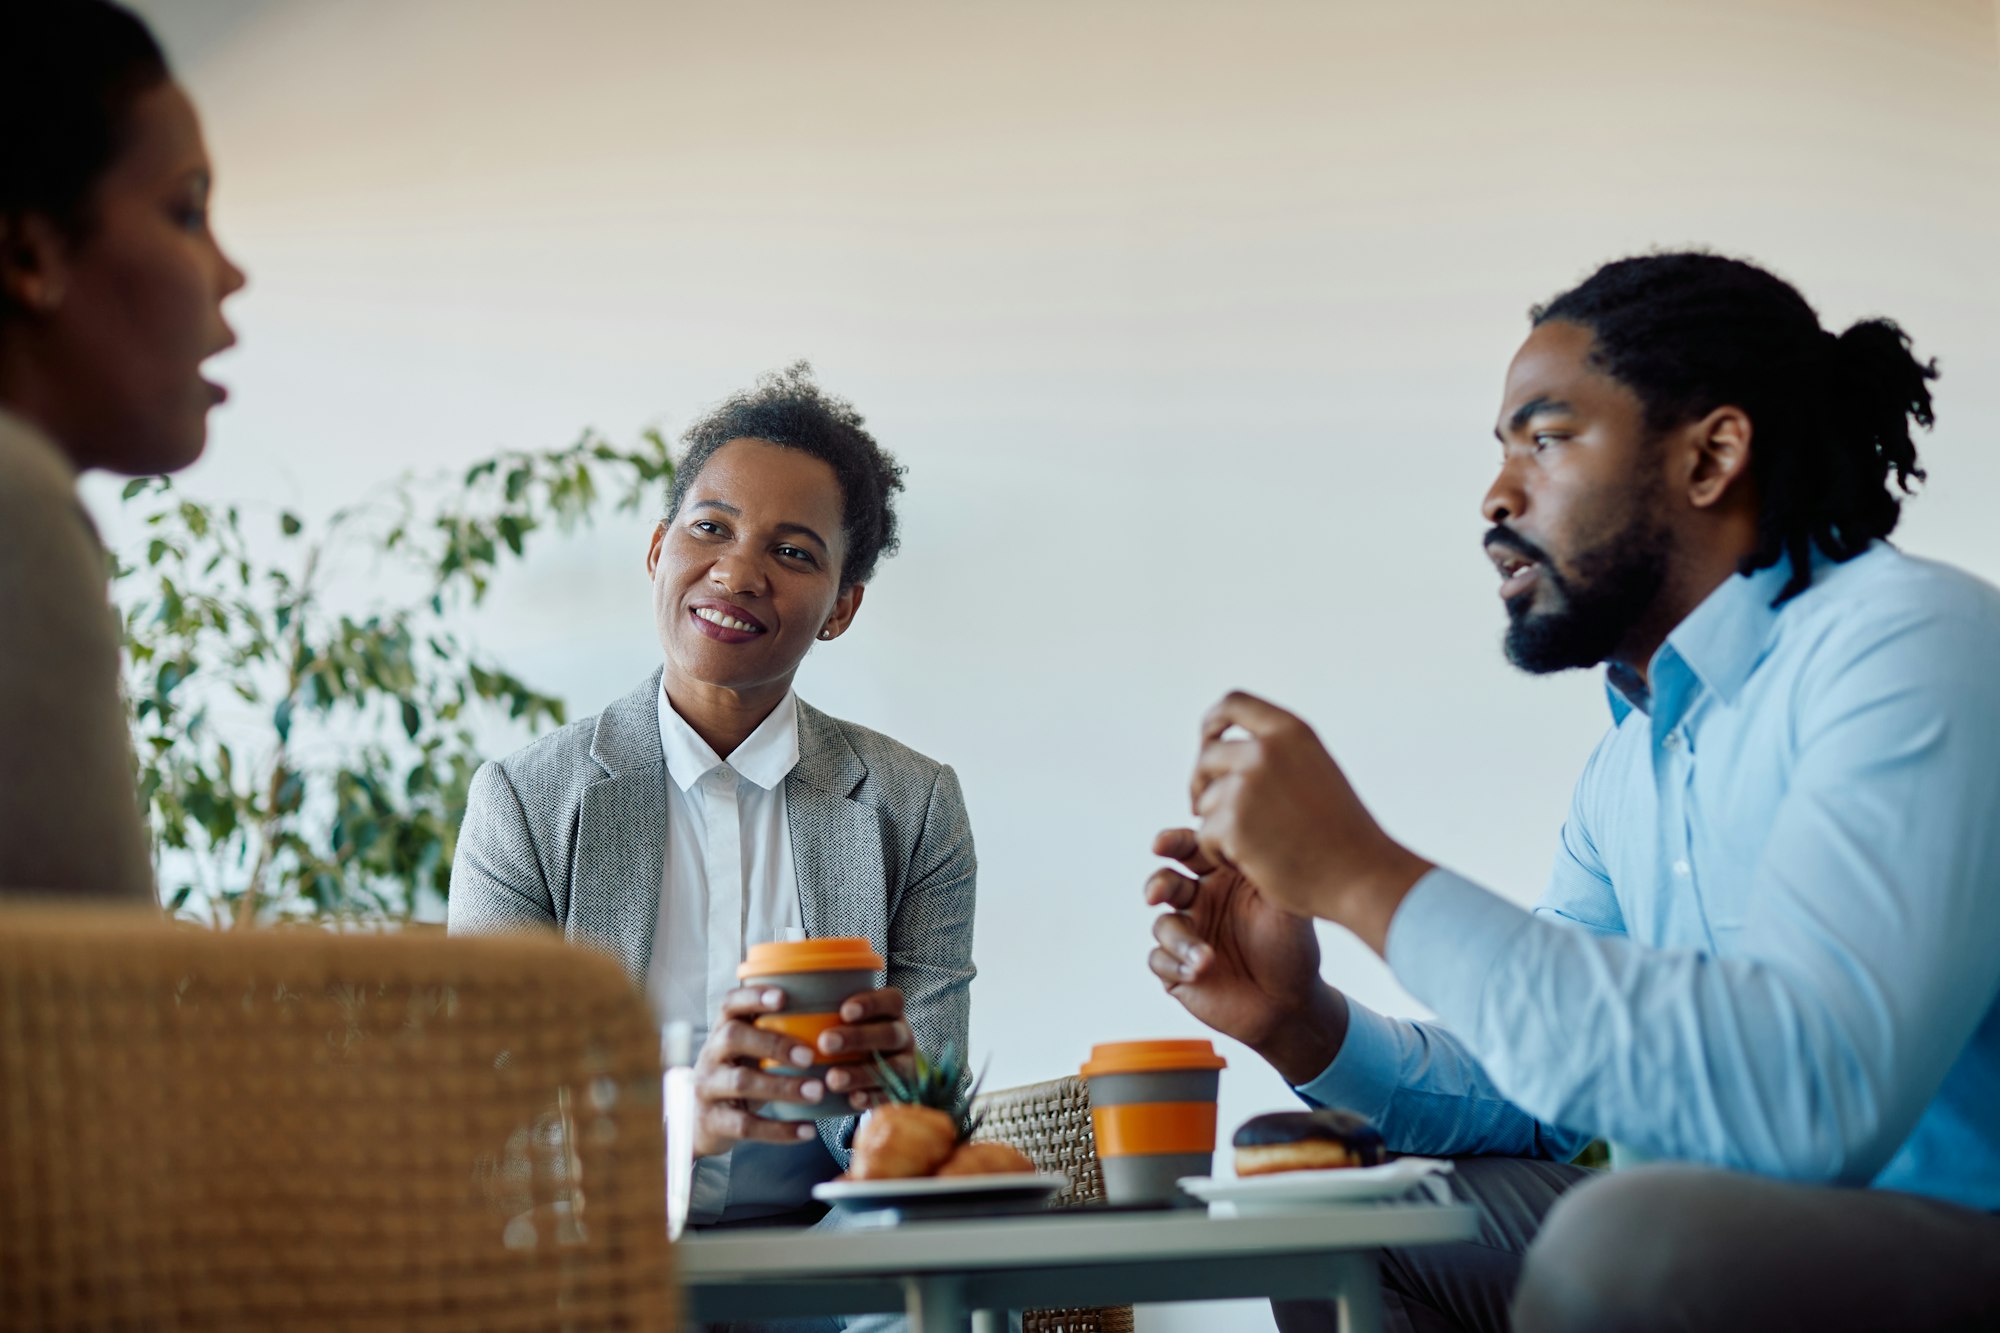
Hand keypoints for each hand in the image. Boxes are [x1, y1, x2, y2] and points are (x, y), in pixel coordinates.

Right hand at [692, 987, 828, 1156]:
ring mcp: (707, 1087)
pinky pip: (746, 1125)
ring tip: (817, 1092)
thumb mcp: (748, 1051)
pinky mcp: (712, 1121)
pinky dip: (780, 1130)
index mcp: (723, 1030)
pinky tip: (808, 1129)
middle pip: (734, 1038)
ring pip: (741, 1082)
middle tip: (809, 1056)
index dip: (753, 997)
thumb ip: (775, 1034)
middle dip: (773, 1044)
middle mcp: (711, 1054)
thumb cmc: (740, 1075)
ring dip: (783, 1087)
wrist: (701, 1122)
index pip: (730, 1004)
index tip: (783, 997)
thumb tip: (836, 1024)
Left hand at [812, 987, 914, 1111]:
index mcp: (892, 1014)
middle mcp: (903, 1037)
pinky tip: (851, 1100)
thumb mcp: (846, 1020)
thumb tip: (778, 998)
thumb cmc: (851, 1038)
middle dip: (858, 1038)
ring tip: (832, 1079)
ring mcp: (906, 1065)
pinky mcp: (903, 1092)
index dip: (871, 1004)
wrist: (880, 1075)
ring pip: (893, 1067)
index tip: (844, 1011)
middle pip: (890, 1034)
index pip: (891, 1000)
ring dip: (861, 1073)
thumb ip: (826, 1011)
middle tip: (825, 1043)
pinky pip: (892, 1095)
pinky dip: (872, 1097)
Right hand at [1145, 827, 1347, 1083]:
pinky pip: (1160, 961)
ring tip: (1206, 959)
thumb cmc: (1292, 946)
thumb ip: (1267, 868)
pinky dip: (1175, 965)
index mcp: (1222, 875)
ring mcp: (1187, 935)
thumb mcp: (1287, 901)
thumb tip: (1249, 831)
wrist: (1292, 1003)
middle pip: (1165, 881)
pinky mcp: (1177, 969)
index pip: (1191, 849)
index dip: (1172, 842)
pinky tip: (1198, 973)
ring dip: (1180, 941)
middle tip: (1157, 894)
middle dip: (1157, 885)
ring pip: (1163, 925)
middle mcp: (1200, 901)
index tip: (1162, 845)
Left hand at [1190, 691, 1431, 951]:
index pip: (1233, 703)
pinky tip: (1253, 864)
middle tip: (1207, 810)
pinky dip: (1221, 854)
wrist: (1362, 877)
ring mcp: (1247, 786)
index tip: (1206, 743)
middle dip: (1202, 784)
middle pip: (1207, 756)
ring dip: (1220, 827)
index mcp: (1290, 733)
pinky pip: (1205, 836)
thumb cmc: (1341, 834)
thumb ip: (1276, 754)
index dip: (1211, 722)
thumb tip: (1222, 749)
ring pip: (1206, 802)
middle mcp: (1266, 751)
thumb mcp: (1314, 771)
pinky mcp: (1234, 824)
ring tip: (1258, 848)